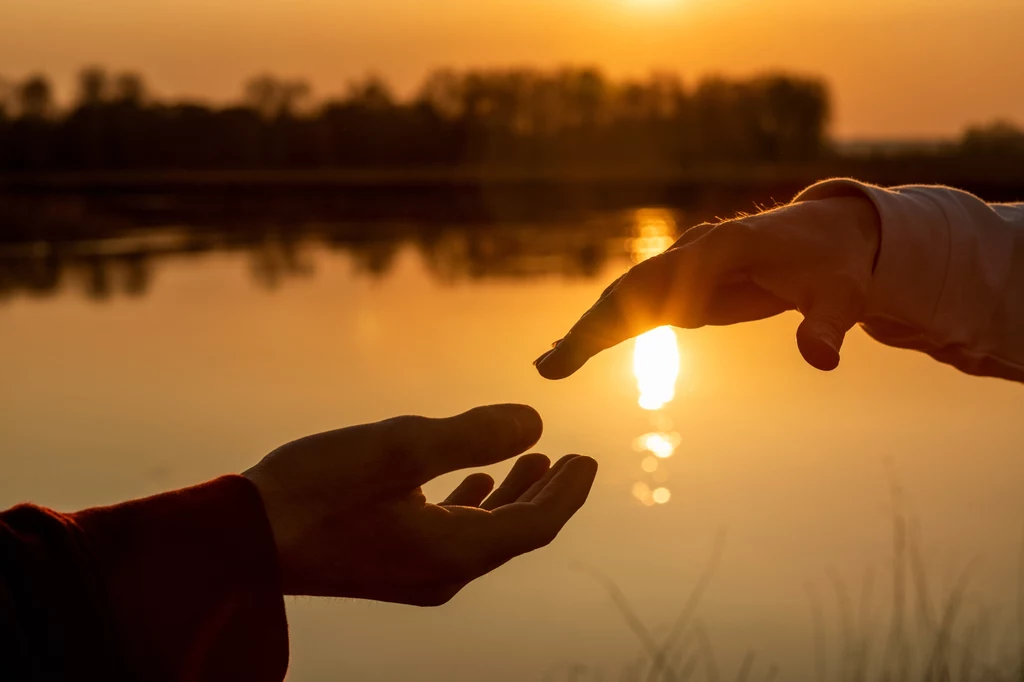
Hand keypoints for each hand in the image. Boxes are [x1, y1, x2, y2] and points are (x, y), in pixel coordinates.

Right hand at [243, 404, 596, 605]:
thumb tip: (534, 422)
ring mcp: (413, 570)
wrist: (244, 537)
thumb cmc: (316, 488)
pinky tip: (468, 479)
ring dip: (510, 494)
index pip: (534, 525)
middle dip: (548, 493)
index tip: (590, 458)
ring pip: (483, 532)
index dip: (567, 492)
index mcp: (453, 550)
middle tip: (575, 459)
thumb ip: (471, 434)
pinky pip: (450, 532)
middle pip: (514, 532)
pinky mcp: (387, 560)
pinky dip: (471, 502)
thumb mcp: (399, 448)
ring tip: (535, 460)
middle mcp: (441, 571)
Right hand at [534, 195, 880, 375]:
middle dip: (598, 325)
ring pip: (624, 300)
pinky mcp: (679, 289)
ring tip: (549, 366)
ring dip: (587, 333)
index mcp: (730, 243)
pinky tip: (570, 354)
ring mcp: (681, 269)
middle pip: (637, 287)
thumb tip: (822, 359)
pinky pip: (633, 312)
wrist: (827, 239)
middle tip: (556, 363)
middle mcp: (694, 251)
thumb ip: (827, 325)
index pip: (687, 269)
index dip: (668, 298)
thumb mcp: (841, 295)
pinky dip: (601, 332)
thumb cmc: (835, 265)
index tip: (650, 330)